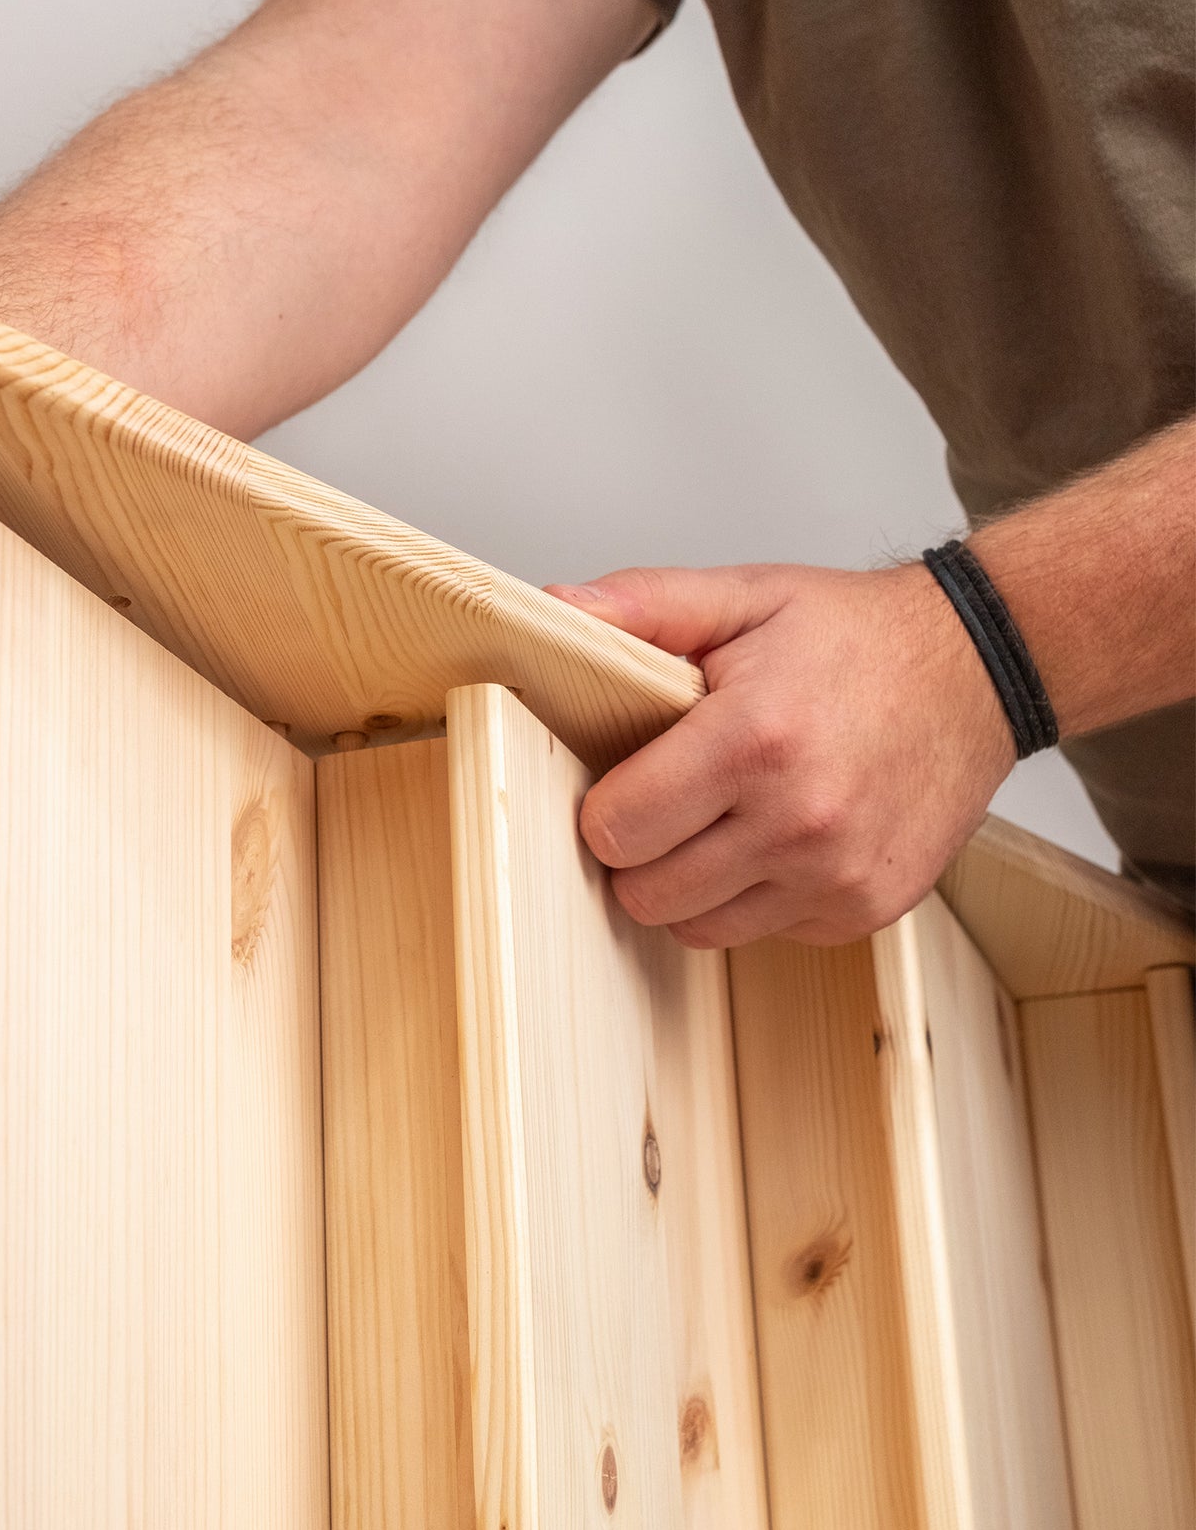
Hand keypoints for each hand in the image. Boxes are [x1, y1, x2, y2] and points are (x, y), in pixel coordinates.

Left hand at [545, 561, 1014, 946]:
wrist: (978, 672)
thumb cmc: (857, 639)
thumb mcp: (745, 597)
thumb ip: (642, 605)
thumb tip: (551, 610)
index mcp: (754, 740)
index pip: (616, 829)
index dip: (605, 807)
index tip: (624, 782)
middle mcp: (799, 819)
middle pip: (647, 894)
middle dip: (640, 853)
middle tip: (669, 803)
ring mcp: (837, 875)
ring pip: (699, 928)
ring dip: (694, 884)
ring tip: (725, 818)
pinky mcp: (865, 908)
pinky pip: (764, 932)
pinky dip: (756, 896)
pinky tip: (780, 837)